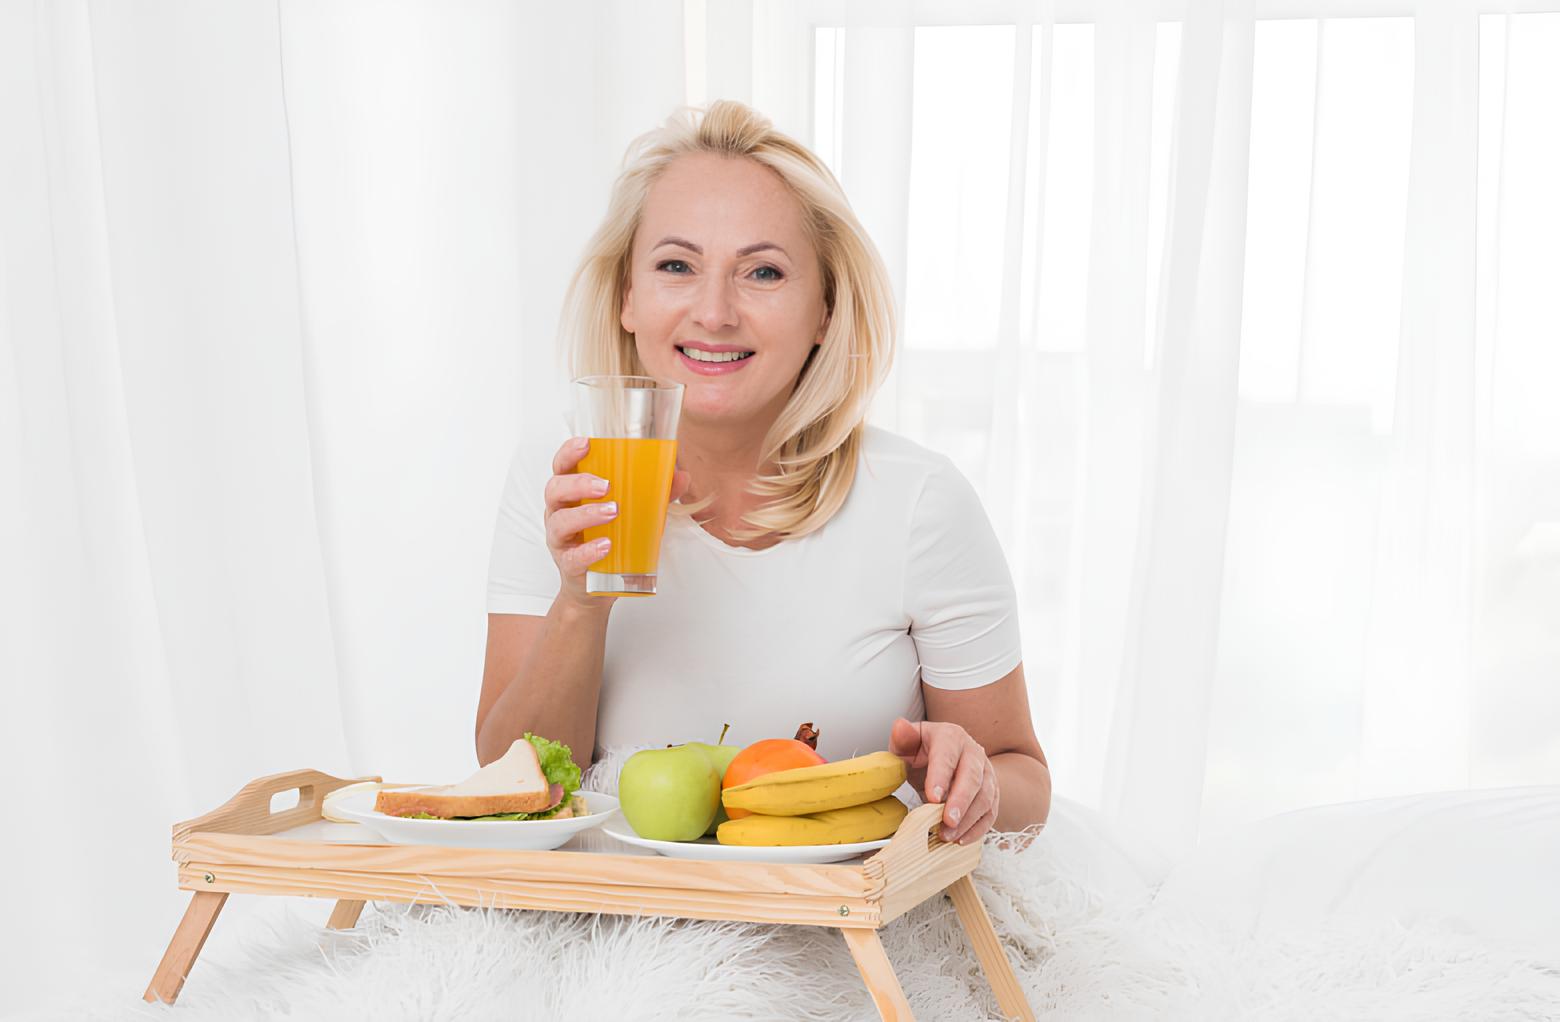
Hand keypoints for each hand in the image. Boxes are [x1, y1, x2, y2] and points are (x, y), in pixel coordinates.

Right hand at [543, 437, 689, 610]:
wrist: (596, 587)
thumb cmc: (611, 540)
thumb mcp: (634, 514)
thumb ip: (655, 494)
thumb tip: (681, 476)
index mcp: (572, 493)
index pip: (562, 466)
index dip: (569, 452)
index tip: (586, 444)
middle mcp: (560, 511)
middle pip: (556, 488)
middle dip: (579, 483)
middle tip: (605, 485)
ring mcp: (560, 538)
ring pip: (560, 521)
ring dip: (586, 514)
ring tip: (612, 511)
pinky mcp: (568, 564)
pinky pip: (572, 556)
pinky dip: (588, 550)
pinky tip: (605, 545)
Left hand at [889, 717, 998, 844]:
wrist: (944, 758)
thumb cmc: (923, 751)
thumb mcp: (908, 742)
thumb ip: (902, 738)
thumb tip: (900, 727)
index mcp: (950, 737)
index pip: (947, 755)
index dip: (941, 776)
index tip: (933, 797)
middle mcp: (973, 753)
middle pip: (972, 777)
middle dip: (960, 801)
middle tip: (947, 821)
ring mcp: (986, 773)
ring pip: (985, 797)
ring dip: (968, 819)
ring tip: (947, 835)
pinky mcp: (991, 793)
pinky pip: (990, 812)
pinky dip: (977, 829)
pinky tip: (960, 840)